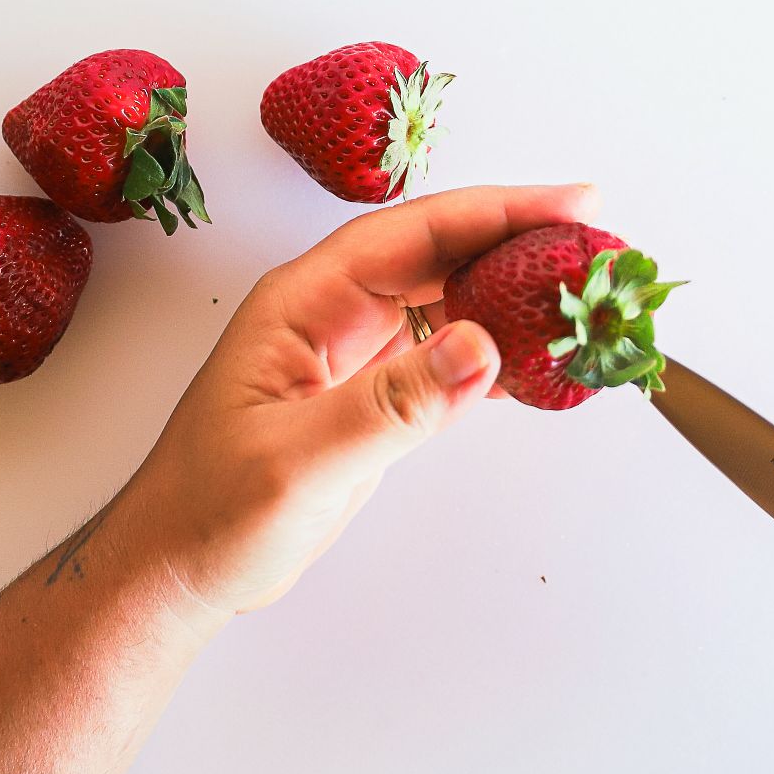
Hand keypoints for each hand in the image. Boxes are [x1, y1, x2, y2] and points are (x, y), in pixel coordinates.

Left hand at [122, 183, 599, 615]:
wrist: (176, 568)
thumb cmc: (210, 513)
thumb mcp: (300, 462)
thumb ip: (390, 405)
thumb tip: (482, 347)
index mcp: (304, 302)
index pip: (415, 234)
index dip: (497, 212)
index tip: (569, 205)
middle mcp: (332, 312)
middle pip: (441, 253)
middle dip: (520, 243)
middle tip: (597, 247)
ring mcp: (354, 352)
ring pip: (449, 300)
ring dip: (514, 296)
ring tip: (583, 296)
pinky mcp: (372, 396)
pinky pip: (446, 355)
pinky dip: (497, 355)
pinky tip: (539, 364)